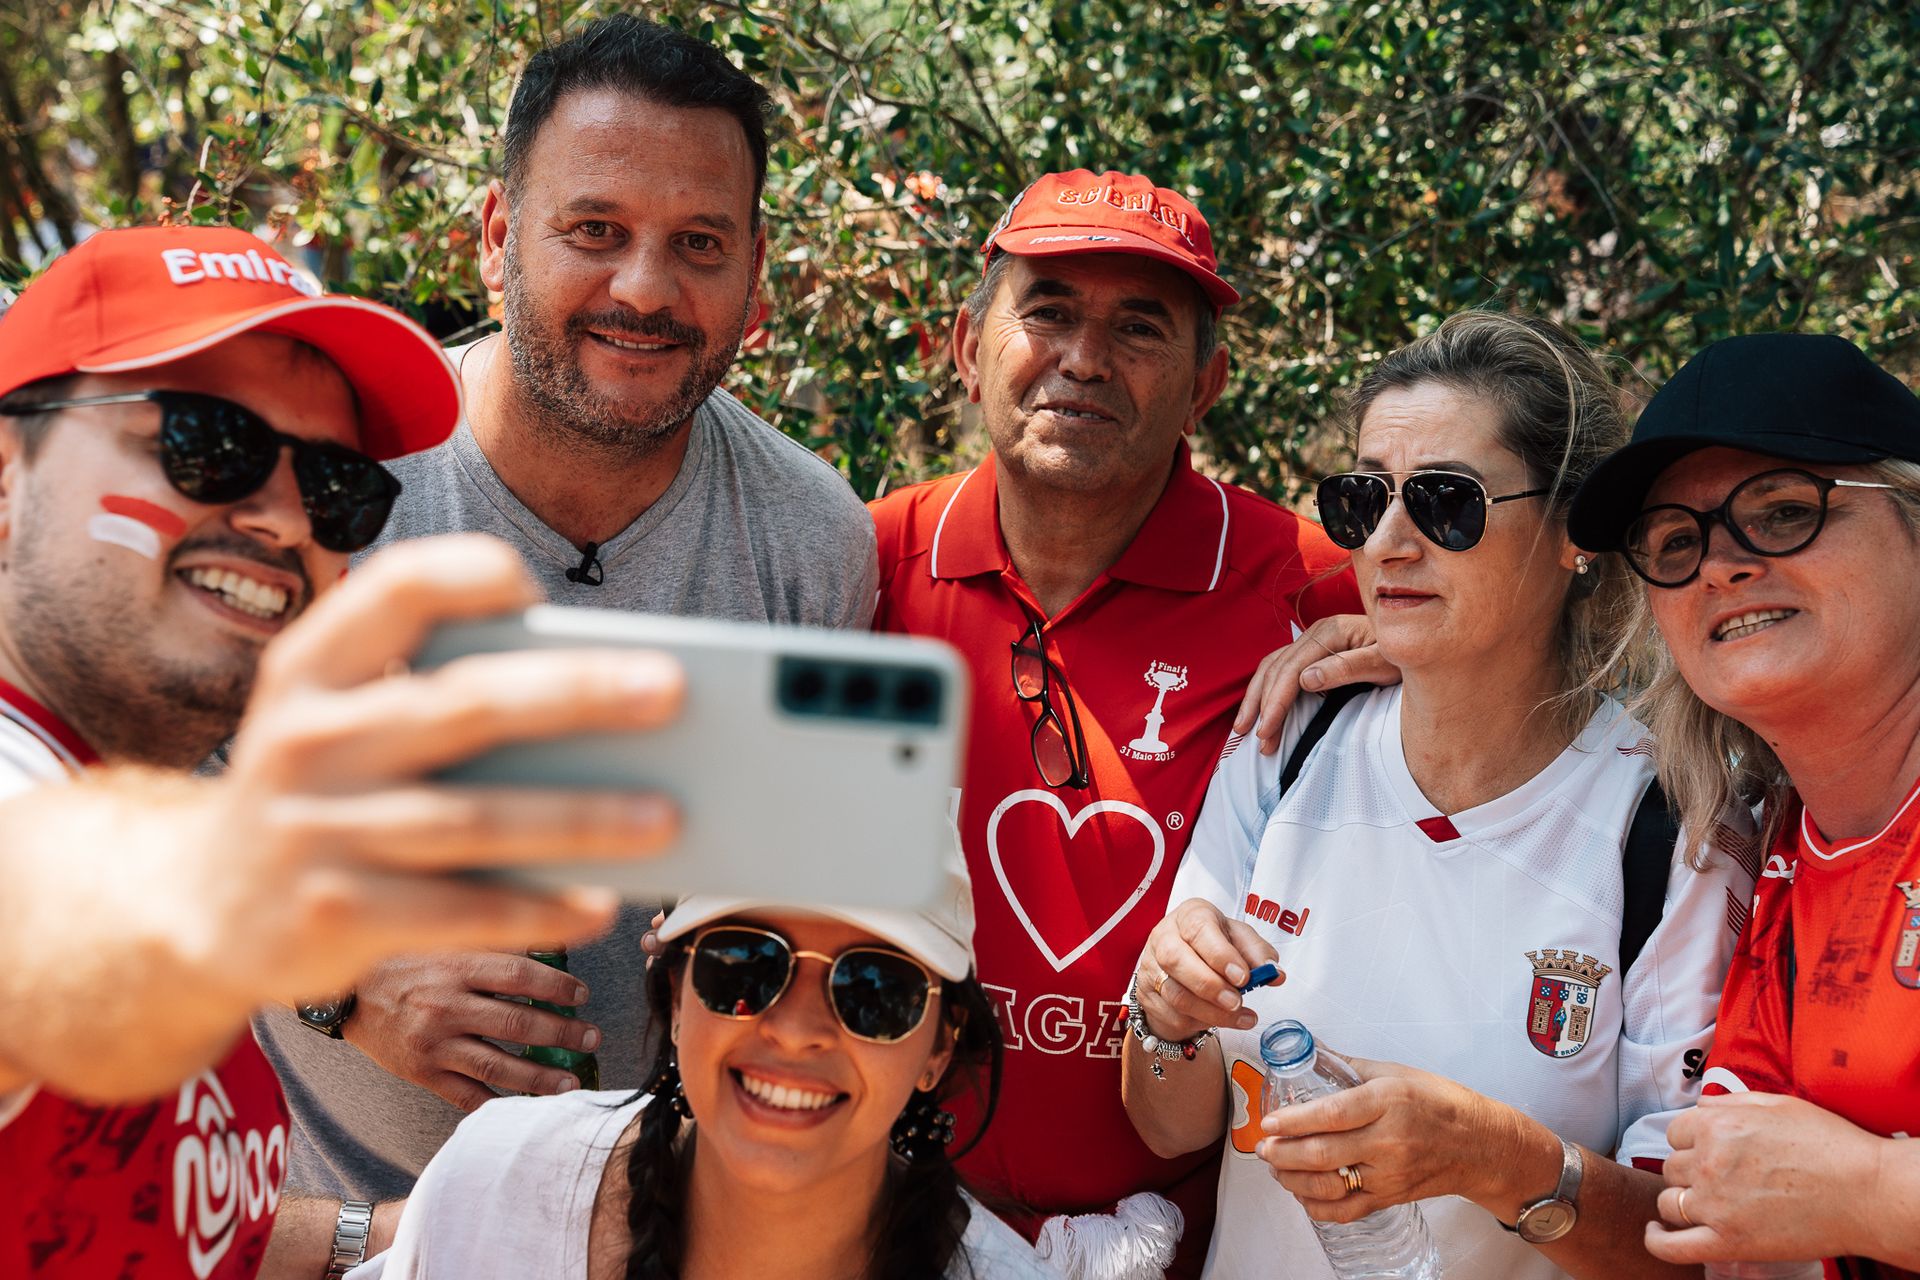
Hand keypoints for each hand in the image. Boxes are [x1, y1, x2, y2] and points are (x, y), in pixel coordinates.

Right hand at [0, 534, 684, 1101]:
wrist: (201, 907)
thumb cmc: (323, 787)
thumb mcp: (341, 719)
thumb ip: (435, 694)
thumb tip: (600, 696)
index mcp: (311, 667)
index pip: (396, 589)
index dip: (469, 576)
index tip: (536, 587)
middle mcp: (308, 740)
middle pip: (465, 706)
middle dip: (577, 694)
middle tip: (670, 689)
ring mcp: (318, 832)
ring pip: (475, 821)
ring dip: (580, 819)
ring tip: (666, 815)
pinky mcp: (337, 915)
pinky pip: (459, 910)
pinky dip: (537, 907)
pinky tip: (599, 902)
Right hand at [343, 950, 601, 1110]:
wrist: (346, 994)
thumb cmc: (404, 961)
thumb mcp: (445, 940)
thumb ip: (491, 945)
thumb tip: (551, 941)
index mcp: (455, 967)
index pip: (519, 976)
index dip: (557, 988)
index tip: (582, 995)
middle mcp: (445, 1006)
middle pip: (516, 1024)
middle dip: (562, 1034)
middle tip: (591, 1039)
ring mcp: (432, 1044)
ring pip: (496, 1065)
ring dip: (540, 1078)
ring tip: (571, 1084)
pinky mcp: (420, 1073)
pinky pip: (464, 1094)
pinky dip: (496, 1103)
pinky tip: (524, 1108)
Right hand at [1135, 898, 1281, 1041]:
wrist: (1184, 961)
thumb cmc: (1215, 944)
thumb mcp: (1240, 940)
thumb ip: (1258, 953)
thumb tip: (1274, 973)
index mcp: (1190, 915)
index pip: (1199, 929)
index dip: (1220, 955)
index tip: (1243, 977)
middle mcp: (1164, 936)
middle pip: (1176, 960)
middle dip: (1210, 986)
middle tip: (1237, 1001)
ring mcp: (1151, 966)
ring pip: (1175, 993)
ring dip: (1210, 1011)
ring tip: (1240, 1016)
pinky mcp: (1146, 993)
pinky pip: (1171, 1014)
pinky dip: (1199, 1022)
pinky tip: (1220, 1020)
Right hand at [1231, 614, 1395, 754]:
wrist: (1420, 641)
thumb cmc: (1407, 654)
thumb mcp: (1384, 662)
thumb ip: (1348, 668)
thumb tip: (1305, 680)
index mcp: (1330, 632)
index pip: (1291, 670)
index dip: (1275, 702)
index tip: (1266, 731)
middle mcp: (1316, 632)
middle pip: (1275, 669)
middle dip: (1260, 705)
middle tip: (1252, 738)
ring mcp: (1314, 640)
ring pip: (1272, 667)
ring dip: (1256, 698)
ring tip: (1243, 728)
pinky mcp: (1315, 650)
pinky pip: (1281, 668)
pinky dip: (1267, 689)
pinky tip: (1261, 708)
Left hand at [1257, 1056, 1523, 1223]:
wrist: (1483, 1145)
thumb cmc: (1441, 1103)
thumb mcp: (1397, 1072)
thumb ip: (1349, 1066)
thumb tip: (1309, 1050)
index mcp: (1388, 1102)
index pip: (1332, 1114)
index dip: (1294, 1120)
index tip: (1269, 1123)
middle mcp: (1388, 1140)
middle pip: (1324, 1153)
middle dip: (1284, 1153)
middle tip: (1263, 1148)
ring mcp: (1390, 1173)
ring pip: (1331, 1186)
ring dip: (1293, 1181)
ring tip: (1276, 1168)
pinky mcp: (1392, 1197)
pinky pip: (1347, 1211)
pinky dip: (1318, 1207)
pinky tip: (1302, 1194)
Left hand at [1648, 1092, 1888, 1265]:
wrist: (1867, 1193)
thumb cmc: (1830, 1145)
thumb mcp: (1777, 1104)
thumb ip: (1730, 1103)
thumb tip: (1701, 1106)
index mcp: (1716, 1126)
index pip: (1675, 1132)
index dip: (1691, 1141)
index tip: (1708, 1150)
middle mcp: (1708, 1163)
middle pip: (1672, 1167)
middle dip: (1689, 1170)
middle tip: (1719, 1178)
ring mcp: (1715, 1205)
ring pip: (1670, 1201)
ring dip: (1681, 1201)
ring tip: (1703, 1203)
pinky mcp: (1727, 1242)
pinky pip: (1672, 1246)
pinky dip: (1657, 1240)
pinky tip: (1656, 1232)